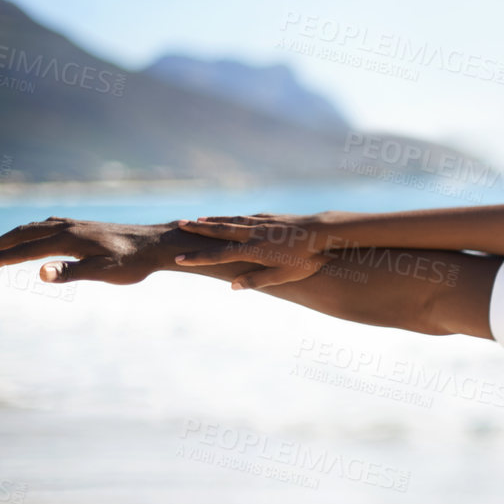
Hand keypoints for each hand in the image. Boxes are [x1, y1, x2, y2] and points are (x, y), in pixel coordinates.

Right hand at [0, 218, 179, 284]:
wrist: (156, 245)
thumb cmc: (132, 263)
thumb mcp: (102, 272)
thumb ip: (70, 273)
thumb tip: (40, 273)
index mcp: (68, 239)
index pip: (26, 249)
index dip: (3, 257)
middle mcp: (67, 227)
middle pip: (24, 234)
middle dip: (0, 245)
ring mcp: (75, 224)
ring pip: (35, 227)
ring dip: (13, 237)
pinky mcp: (83, 226)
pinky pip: (48, 225)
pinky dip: (31, 231)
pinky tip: (33, 236)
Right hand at [175, 213, 334, 289]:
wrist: (324, 232)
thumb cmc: (306, 259)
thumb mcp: (283, 276)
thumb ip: (256, 281)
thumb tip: (232, 286)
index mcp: (253, 250)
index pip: (219, 256)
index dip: (198, 258)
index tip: (179, 259)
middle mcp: (254, 234)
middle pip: (220, 231)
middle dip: (199, 229)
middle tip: (179, 225)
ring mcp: (263, 223)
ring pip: (233, 221)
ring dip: (214, 220)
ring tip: (199, 219)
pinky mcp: (274, 217)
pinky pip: (248, 217)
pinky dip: (235, 217)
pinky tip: (233, 217)